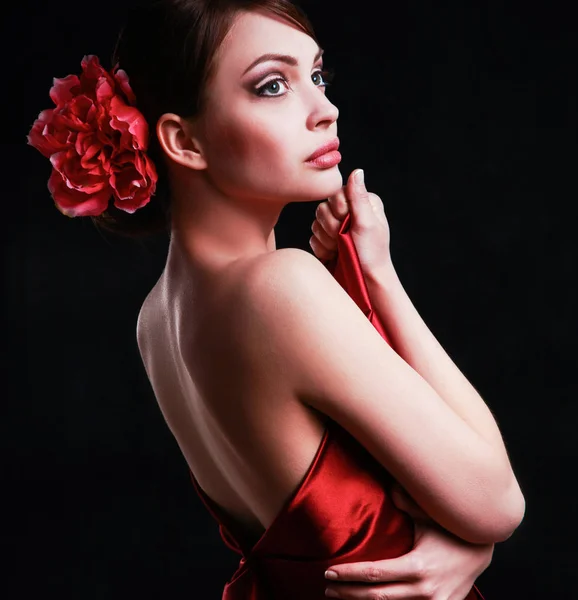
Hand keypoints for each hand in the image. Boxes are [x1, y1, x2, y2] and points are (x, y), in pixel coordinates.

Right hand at [310, 169, 391, 276]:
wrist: (366, 282)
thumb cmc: (372, 255)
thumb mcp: (367, 224)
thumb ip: (358, 197)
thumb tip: (356, 171)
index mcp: (363, 204)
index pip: (336, 193)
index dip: (338, 208)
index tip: (347, 221)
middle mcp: (349, 213)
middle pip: (322, 208)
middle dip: (331, 227)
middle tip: (343, 238)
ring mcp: (336, 227)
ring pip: (315, 223)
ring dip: (326, 239)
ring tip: (340, 249)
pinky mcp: (327, 242)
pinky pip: (312, 238)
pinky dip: (321, 249)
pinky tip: (333, 255)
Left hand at [324, 483, 493, 598]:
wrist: (482, 551)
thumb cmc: (451, 529)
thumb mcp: (429, 514)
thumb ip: (406, 501)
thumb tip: (387, 486)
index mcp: (418, 567)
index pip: (374, 574)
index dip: (349, 575)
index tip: (330, 572)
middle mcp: (424, 590)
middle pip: (376, 596)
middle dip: (348, 593)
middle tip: (327, 587)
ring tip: (340, 596)